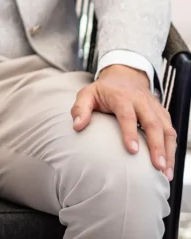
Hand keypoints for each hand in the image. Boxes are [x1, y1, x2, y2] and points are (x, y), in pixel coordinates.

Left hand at [72, 64, 175, 180]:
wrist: (125, 76)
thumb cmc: (103, 90)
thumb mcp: (87, 94)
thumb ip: (80, 109)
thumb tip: (77, 126)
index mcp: (122, 97)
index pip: (128, 116)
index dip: (130, 133)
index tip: (133, 151)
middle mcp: (142, 102)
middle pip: (153, 124)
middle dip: (157, 146)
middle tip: (157, 166)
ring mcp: (155, 108)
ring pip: (166, 129)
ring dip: (169, 151)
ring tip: (166, 172)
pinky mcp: (163, 114)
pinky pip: (171, 131)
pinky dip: (172, 148)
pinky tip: (169, 164)